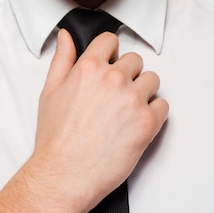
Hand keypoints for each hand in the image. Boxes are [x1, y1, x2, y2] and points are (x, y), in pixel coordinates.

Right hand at [29, 28, 168, 212]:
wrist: (63, 176)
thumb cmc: (55, 138)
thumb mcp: (50, 91)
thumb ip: (62, 59)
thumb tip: (66, 36)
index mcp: (89, 67)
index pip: (111, 41)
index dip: (110, 54)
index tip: (110, 65)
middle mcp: (113, 78)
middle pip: (135, 60)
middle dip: (127, 74)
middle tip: (116, 96)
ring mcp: (132, 100)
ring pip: (152, 80)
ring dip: (143, 92)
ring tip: (127, 111)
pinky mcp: (147, 122)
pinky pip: (163, 105)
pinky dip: (154, 113)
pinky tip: (136, 123)